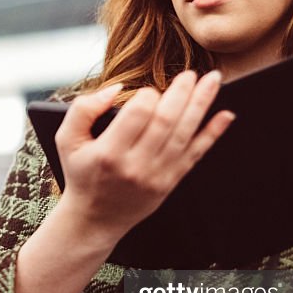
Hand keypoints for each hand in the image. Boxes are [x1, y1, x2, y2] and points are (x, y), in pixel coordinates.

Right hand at [54, 70, 234, 244]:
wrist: (95, 218)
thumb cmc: (81, 173)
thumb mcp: (66, 140)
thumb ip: (84, 109)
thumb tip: (116, 89)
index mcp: (109, 153)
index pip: (138, 114)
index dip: (148, 95)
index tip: (148, 90)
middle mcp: (135, 166)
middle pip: (166, 121)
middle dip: (181, 93)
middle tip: (190, 73)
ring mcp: (156, 176)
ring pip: (185, 134)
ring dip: (201, 104)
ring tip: (213, 81)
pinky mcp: (170, 183)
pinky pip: (196, 154)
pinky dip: (213, 133)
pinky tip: (226, 114)